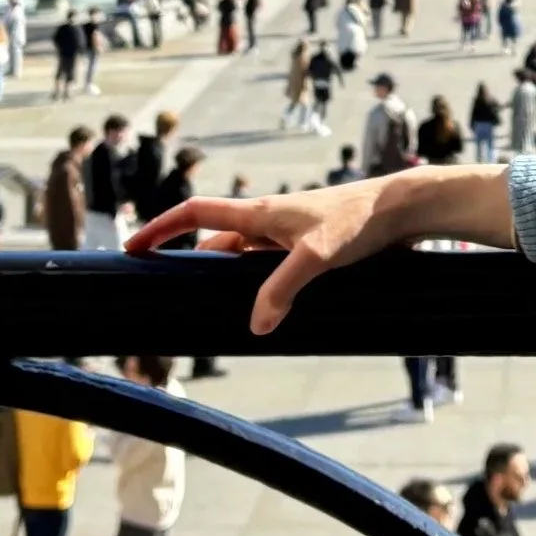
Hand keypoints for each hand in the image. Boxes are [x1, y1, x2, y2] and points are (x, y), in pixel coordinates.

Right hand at [129, 165, 518, 336]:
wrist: (402, 210)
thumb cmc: (359, 222)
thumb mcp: (316, 257)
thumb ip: (281, 289)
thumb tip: (256, 325)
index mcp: (259, 212)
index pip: (195, 214)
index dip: (160, 229)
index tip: (132, 248)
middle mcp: (269, 220)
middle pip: (215, 240)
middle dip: (187, 262)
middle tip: (164, 290)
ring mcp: (289, 233)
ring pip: (243, 257)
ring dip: (225, 277)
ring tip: (207, 308)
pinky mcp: (311, 247)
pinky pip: (269, 266)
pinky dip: (256, 284)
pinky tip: (263, 308)